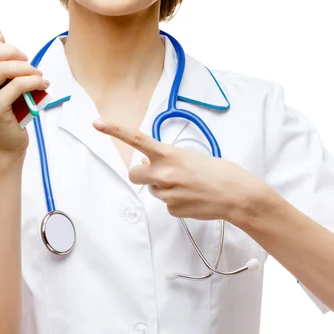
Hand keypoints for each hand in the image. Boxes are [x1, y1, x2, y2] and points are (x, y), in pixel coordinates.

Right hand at [0, 22, 49, 156]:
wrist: (7, 143)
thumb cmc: (4, 107)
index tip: (0, 38)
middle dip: (11, 50)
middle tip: (26, 58)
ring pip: (4, 68)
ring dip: (26, 67)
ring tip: (37, 73)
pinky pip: (17, 84)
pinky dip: (34, 80)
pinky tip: (42, 83)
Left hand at [92, 119, 266, 220]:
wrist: (236, 195)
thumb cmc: (219, 171)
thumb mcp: (191, 156)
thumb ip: (167, 158)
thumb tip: (148, 163)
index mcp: (169, 155)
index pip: (136, 139)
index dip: (115, 130)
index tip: (97, 123)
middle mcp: (164, 173)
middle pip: (134, 174)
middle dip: (142, 173)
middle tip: (158, 173)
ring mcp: (167, 194)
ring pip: (152, 190)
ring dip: (163, 187)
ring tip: (188, 185)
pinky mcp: (173, 210)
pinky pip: (166, 204)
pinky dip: (176, 201)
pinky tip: (193, 197)